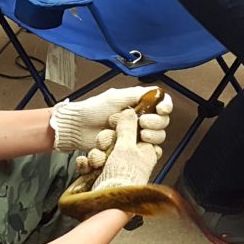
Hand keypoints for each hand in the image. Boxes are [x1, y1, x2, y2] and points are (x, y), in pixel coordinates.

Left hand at [50, 86, 170, 152]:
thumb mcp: (114, 98)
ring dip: (153, 136)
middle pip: (162, 121)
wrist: (78, 129)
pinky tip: (141, 146)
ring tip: (140, 135)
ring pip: (158, 136)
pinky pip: (148, 150)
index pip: (161, 102)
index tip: (161, 110)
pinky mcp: (131, 147)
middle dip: (157, 122)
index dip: (166, 106)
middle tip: (143, 123)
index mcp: (138, 103)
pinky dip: (149, 149)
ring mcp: (136, 133)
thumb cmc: (92, 110)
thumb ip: (135, 95)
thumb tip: (154, 93)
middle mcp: (140, 118)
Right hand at [90, 108, 162, 190]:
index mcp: (145, 151)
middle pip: (115, 138)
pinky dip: (87, 164)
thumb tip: (130, 112)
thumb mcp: (127, 148)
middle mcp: (131, 159)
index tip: (116, 122)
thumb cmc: (124, 178)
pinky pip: (91, 162)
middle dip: (105, 141)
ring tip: (97, 162)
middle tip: (105, 145)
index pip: (137, 131)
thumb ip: (128, 128)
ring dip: (95, 154)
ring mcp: (115, 167)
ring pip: (101, 150)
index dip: (125, 125)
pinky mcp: (101, 174)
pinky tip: (87, 166)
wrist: (107, 204)